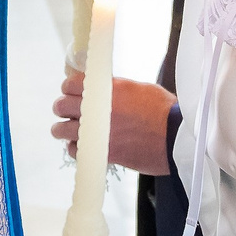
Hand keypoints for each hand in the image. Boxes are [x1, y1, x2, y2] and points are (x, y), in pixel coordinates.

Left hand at [49, 69, 174, 174]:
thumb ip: (114, 90)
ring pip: (61, 130)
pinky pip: (74, 150)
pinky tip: (85, 145)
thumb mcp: (138, 89)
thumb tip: (102, 92)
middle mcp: (96, 109)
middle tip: (69, 111)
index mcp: (106, 89)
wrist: (175, 137)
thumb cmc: (163, 111)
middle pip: (60, 105)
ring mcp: (96, 132)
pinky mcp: (100, 152)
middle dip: (63, 108)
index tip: (72, 92)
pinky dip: (77, 148)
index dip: (69, 88)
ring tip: (69, 131)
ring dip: (64, 129)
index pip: (70, 83)